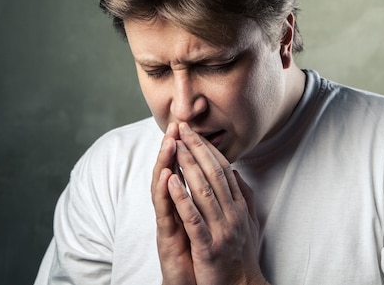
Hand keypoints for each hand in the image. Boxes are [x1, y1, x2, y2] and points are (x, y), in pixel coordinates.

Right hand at [151, 122, 196, 284]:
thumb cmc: (200, 258)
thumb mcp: (205, 225)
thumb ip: (207, 203)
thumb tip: (220, 180)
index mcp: (183, 206)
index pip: (182, 172)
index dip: (185, 150)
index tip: (189, 127)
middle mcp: (172, 212)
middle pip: (169, 173)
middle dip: (173, 148)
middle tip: (175, 125)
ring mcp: (167, 223)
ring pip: (163, 188)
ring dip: (166, 163)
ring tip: (169, 141)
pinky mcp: (165, 238)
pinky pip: (166, 213)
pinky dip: (167, 194)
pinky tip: (167, 177)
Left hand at [167, 122, 268, 284]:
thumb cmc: (242, 255)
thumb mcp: (249, 224)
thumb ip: (245, 198)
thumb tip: (238, 175)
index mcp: (239, 207)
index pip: (224, 170)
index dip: (208, 149)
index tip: (195, 131)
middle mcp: (232, 214)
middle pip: (214, 173)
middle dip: (197, 148)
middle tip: (183, 128)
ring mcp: (221, 229)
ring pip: (204, 190)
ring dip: (188, 165)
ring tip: (175, 145)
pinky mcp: (208, 246)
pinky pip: (193, 218)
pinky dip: (181, 198)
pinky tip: (171, 181)